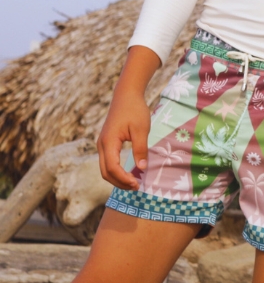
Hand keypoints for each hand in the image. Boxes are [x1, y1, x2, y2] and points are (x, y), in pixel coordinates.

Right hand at [98, 46, 161, 190]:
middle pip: (105, 172)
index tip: (137, 184)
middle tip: (136, 187)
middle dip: (119, 182)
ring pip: (105, 168)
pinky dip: (116, 171)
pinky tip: (128, 173)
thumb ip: (140, 149)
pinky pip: (108, 162)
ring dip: (117, 178)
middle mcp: (101, 145)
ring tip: (133, 183)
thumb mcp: (141, 129)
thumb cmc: (135, 110)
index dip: (123, 179)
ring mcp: (102, 144)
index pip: (112, 168)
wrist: (126, 95)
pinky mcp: (107, 143)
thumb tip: (142, 169)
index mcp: (108, 142)